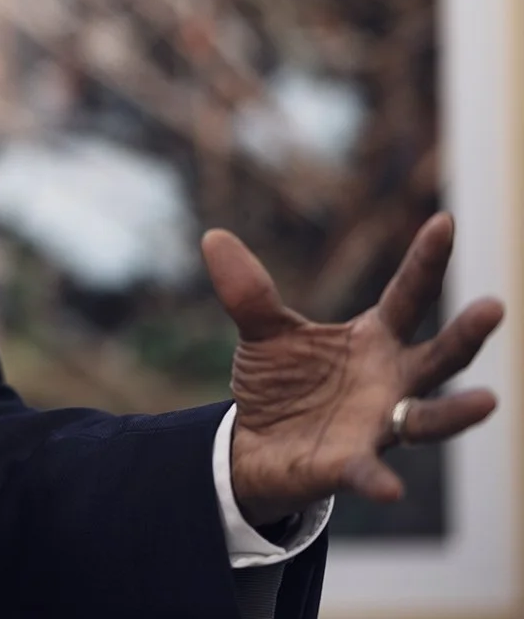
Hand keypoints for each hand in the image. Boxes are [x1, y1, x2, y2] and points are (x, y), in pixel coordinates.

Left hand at [205, 212, 504, 526]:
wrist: (257, 444)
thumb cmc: (281, 382)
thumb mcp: (263, 332)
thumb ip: (247, 292)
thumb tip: (213, 236)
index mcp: (375, 340)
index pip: (408, 294)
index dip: (426, 260)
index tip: (444, 220)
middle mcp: (392, 382)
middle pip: (439, 355)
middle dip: (466, 334)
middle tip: (494, 306)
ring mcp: (378, 426)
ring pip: (427, 418)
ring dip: (456, 412)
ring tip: (488, 400)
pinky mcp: (350, 465)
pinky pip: (368, 472)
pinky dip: (377, 478)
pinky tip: (388, 487)